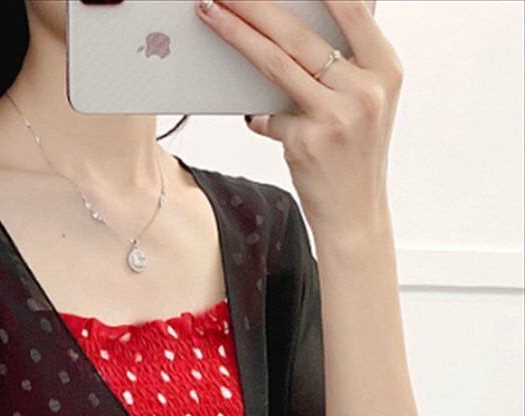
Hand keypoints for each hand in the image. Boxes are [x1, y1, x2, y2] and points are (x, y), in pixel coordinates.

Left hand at [197, 0, 402, 237]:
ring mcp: (338, 115)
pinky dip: (259, 117)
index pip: (352, 10)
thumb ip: (336, 72)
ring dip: (236, 34)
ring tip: (209, 13)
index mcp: (386, 69)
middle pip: (298, 33)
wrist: (354, 215)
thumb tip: (280, 35)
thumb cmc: (352, 157)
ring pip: (275, 64)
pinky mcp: (309, 141)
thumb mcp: (360, 107)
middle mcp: (366, 88)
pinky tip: (257, 120)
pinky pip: (268, 116)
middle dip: (255, 5)